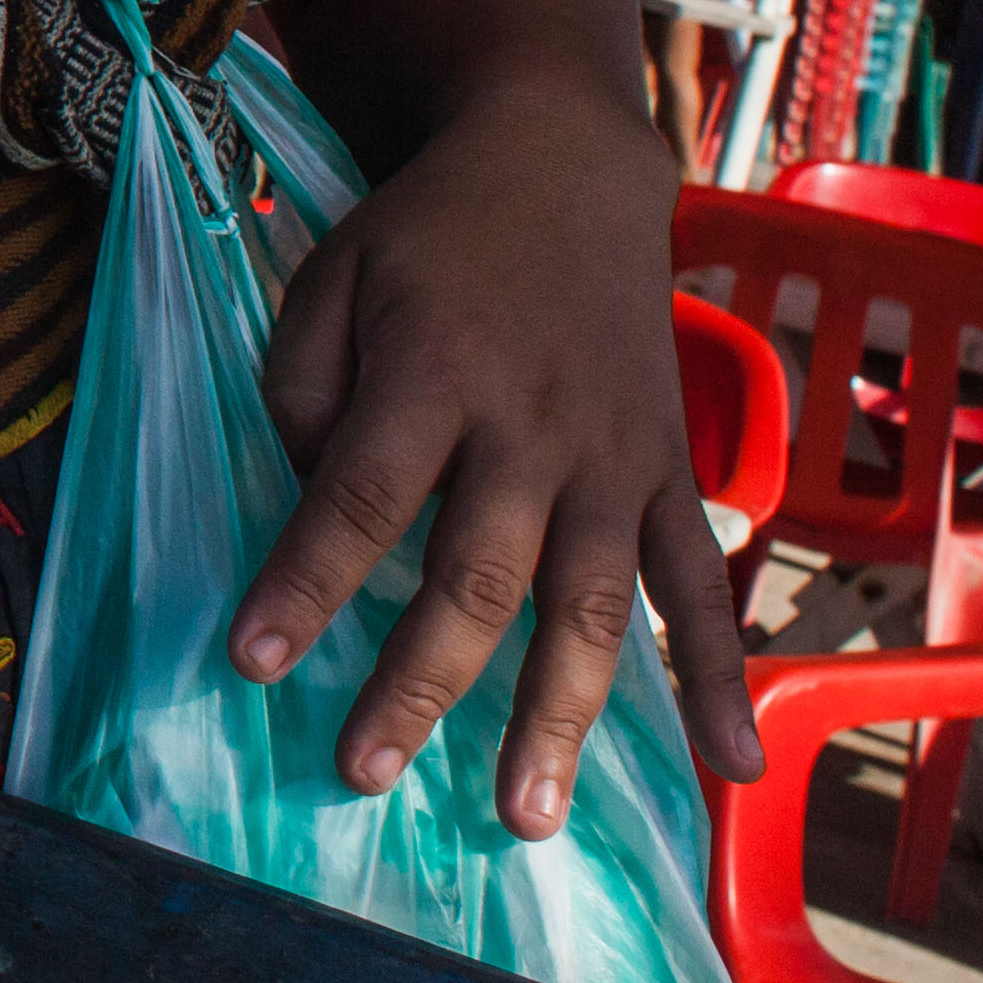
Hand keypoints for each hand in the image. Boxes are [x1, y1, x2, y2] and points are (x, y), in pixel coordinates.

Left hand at [226, 87, 762, 832]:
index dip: (304, 581)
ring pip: (589, 602)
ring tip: (524, 816)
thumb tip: (313, 500)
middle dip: (417, 679)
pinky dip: (720, 676)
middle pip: (474, 571)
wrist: (564, 166)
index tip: (250, 661)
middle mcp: (531, 426)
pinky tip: (732, 767)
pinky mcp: (670, 472)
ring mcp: (613, 457)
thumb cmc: (426, 238)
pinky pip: (700, 582)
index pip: (358, 494)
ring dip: (559, 714)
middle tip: (362, 771)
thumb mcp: (331, 274)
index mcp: (432, 371)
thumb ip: (302, 389)